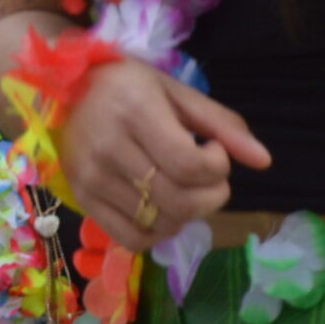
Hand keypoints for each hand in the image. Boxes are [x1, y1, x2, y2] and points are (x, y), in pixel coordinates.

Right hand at [60, 57, 269, 250]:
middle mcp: (107, 147)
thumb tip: (264, 162)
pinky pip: (131, 238)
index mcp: (133, 111)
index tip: (213, 150)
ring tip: (181, 188)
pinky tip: (160, 208)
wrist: (61, 89)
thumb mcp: (176, 92)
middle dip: (211, 196)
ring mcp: (90, 177)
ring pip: (160, 223)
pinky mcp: (81, 198)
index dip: (217, 168)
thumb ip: (222, 125)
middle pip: (179, 201)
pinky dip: (157, 233)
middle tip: (207, 177)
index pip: (190, 166)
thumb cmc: (125, 86)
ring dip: (187, 214)